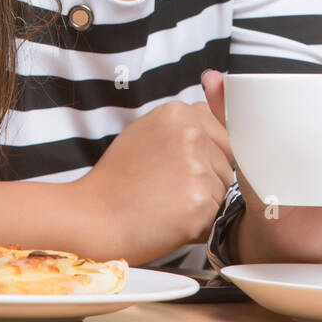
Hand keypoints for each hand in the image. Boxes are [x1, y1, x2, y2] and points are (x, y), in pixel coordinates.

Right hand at [81, 99, 235, 264]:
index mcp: (177, 112)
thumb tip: (215, 97)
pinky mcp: (200, 200)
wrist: (95, 219)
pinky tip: (172, 219)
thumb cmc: (118, 180)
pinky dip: (200, 223)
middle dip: (208, 179)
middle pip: (226, 161)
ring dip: (205, 201)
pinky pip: (218, 214)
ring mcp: (196, 166)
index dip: (207, 156)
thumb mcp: (145, 132)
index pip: (222, 133)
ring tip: (169, 204)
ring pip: (224, 188)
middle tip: (169, 188)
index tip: (180, 168)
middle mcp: (190, 133)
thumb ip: (181, 121)